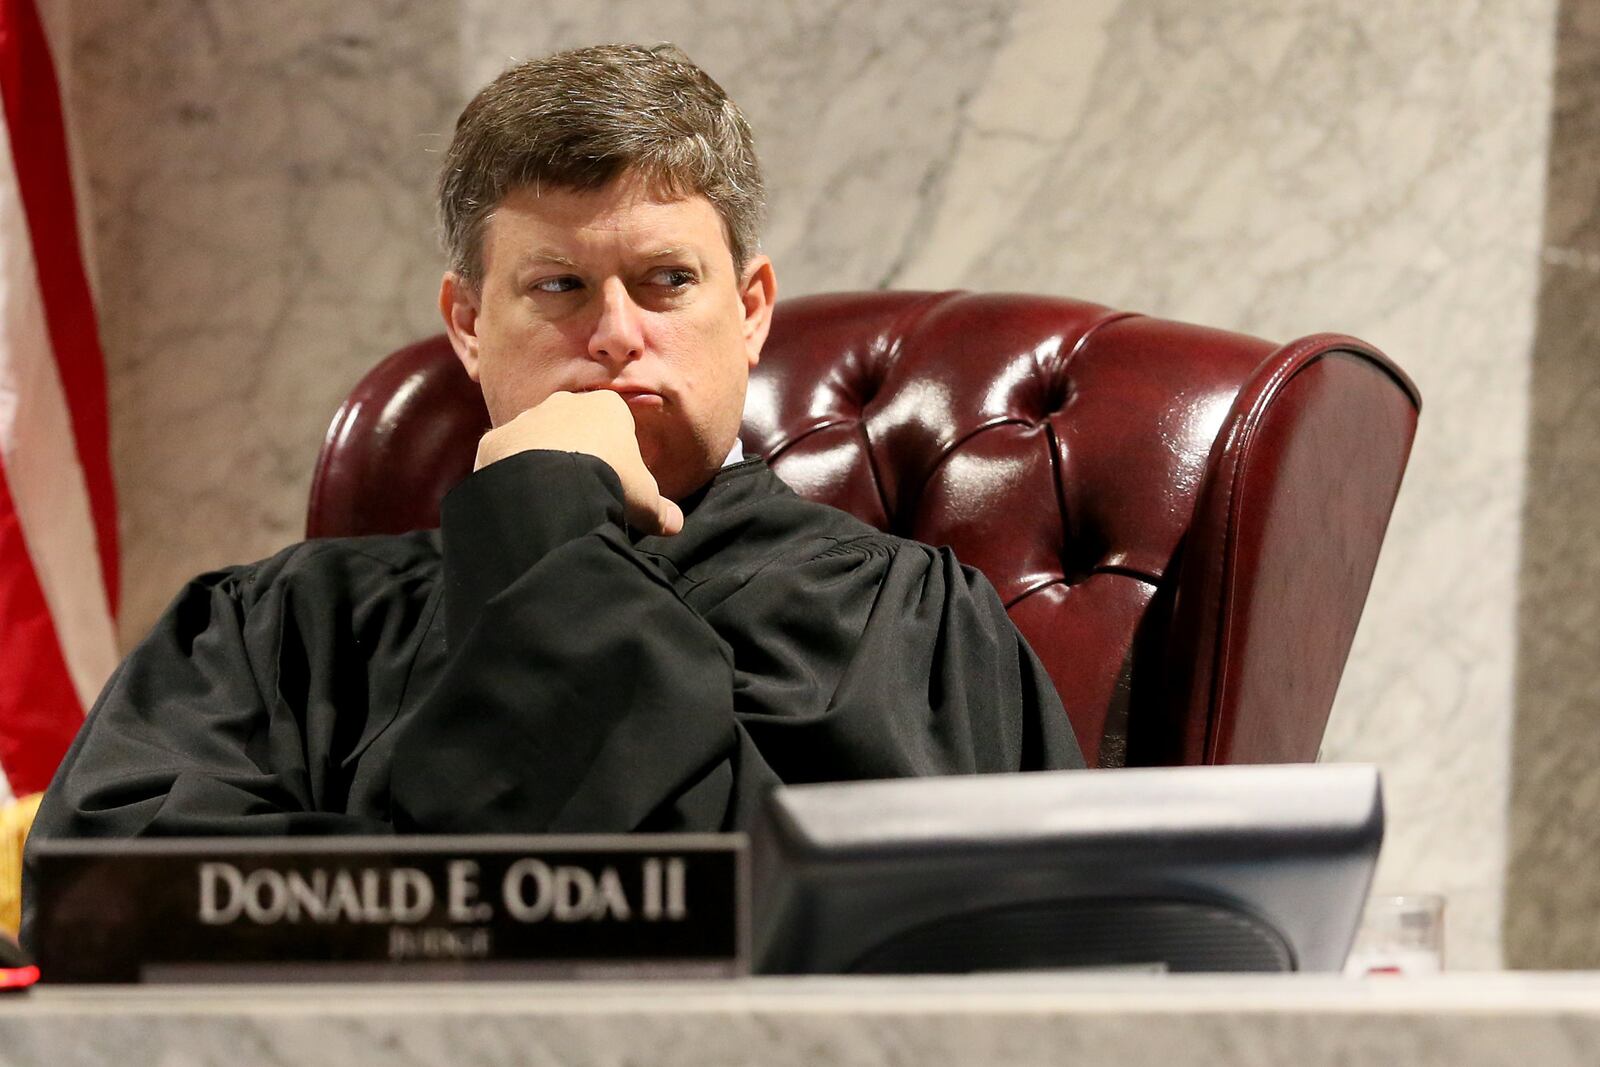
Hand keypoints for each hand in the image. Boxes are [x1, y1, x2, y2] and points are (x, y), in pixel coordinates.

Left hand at [474, 390, 684, 535]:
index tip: (616, 478)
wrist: (555, 486)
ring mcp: (526, 419)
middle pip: (572, 426)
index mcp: (606, 407)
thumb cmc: (612, 482)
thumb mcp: (646, 500)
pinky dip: (510, 475)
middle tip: (581, 488)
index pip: (614, 423)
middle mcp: (563, 403)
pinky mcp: (495, 440)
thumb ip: (662, 510)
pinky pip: (504, 456)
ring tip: (549, 498)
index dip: (617, 451)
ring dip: (541, 461)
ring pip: (535, 438)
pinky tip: (520, 500)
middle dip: (576, 450)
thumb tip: (676, 524)